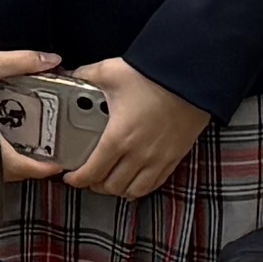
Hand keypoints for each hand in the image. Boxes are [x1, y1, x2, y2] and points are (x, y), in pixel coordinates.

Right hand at [0, 46, 73, 183]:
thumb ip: (22, 62)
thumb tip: (50, 59)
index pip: (23, 167)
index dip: (43, 168)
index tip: (58, 164)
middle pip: (12, 172)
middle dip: (31, 165)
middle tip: (47, 154)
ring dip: (12, 161)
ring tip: (27, 145)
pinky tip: (0, 135)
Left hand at [63, 58, 207, 203]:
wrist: (191, 77)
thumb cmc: (153, 76)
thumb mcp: (111, 71)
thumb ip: (87, 75)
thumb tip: (72, 75)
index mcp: (118, 137)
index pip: (92, 171)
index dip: (78, 179)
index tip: (71, 177)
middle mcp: (138, 154)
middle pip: (111, 186)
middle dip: (95, 185)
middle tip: (89, 176)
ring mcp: (158, 158)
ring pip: (133, 190)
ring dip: (118, 189)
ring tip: (110, 181)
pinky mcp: (174, 157)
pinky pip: (155, 183)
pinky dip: (141, 187)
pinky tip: (135, 181)